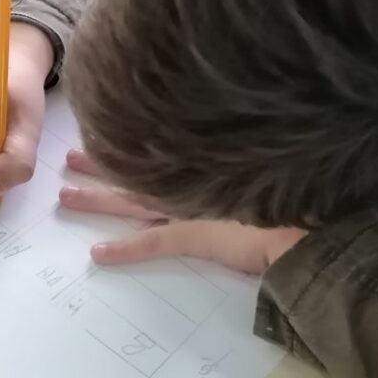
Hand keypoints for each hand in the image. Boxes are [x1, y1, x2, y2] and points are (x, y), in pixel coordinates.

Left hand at [59, 150, 306, 273]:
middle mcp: (192, 179)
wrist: (311, 217)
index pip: (159, 150)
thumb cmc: (295, 187)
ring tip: (66, 195)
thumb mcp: (262, 159)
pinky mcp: (194, 236)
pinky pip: (150, 243)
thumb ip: (244, 148)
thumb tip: (239, 121)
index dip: (129, 142)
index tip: (105, 130)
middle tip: (69, 158)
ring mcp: (190, 207)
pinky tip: (96, 255)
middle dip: (101, 165)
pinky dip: (124, 250)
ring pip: (132, 201)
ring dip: (98, 198)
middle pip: (136, 169)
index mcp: (206, 162)